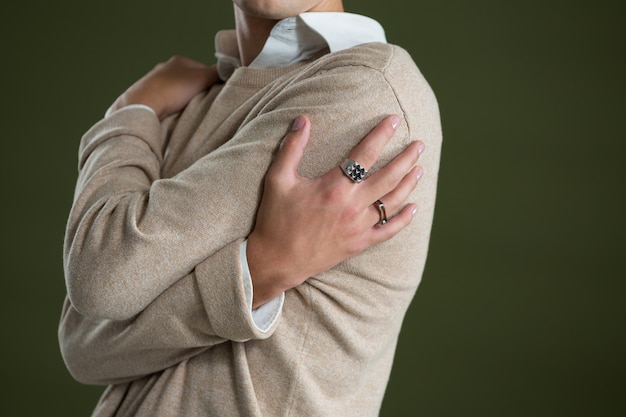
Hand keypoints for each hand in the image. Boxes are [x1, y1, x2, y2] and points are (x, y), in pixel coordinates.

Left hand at [105, 55, 218, 119]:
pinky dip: (173, 108)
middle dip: (197, 92)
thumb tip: (229, 69)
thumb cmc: (172, 90)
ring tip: (189, 111)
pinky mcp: (148, 97)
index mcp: (179, 61)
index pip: (203, 70)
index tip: (216, 94)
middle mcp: (165, 68)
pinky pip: (167, 102)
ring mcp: (155, 82)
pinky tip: (175, 115)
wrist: (142, 105)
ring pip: (178, 93)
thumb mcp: (202, 78)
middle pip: (190, 81)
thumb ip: (217, 73)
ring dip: (185, 101)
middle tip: (204, 104)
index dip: (211, 82)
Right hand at [247, 115, 424, 307]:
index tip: (395, 120)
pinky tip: (414, 208)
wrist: (277, 259)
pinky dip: (404, 219)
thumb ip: (292, 148)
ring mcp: (358, 226)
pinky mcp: (359, 243)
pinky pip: (388, 230)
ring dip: (409, 183)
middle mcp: (352, 205)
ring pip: (393, 201)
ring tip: (419, 168)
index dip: (382, 134)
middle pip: (389, 176)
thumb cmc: (276, 218)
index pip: (365, 154)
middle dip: (407, 158)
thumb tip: (303, 119)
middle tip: (419, 144)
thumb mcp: (278, 179)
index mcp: (334, 187)